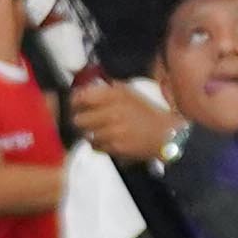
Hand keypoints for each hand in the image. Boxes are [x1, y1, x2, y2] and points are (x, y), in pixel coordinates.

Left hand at [66, 72, 181, 164]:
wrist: (163, 134)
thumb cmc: (145, 112)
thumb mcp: (128, 93)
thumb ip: (107, 89)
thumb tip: (85, 90)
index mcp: (115, 95)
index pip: (82, 97)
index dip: (74, 102)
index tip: (74, 104)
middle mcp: (112, 112)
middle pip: (79, 119)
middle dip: (80, 120)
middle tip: (83, 120)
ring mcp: (113, 131)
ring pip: (86, 135)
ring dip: (89, 134)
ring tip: (98, 131)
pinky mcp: (115, 147)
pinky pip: (96, 147)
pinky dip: (98, 144)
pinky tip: (107, 140)